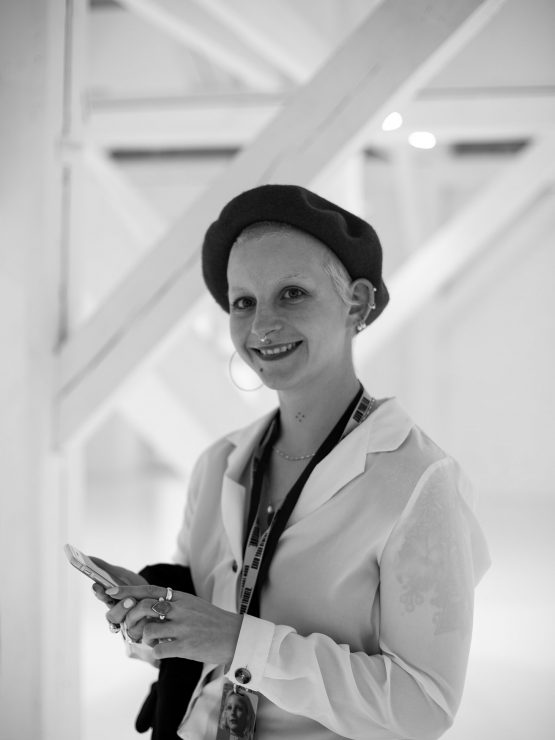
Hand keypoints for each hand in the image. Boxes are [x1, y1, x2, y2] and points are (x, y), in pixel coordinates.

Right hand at [89, 557, 147, 637]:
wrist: (161, 601)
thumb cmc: (137, 587)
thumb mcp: (124, 576)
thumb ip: (106, 569)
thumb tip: (87, 558)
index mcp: (112, 601)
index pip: (102, 598)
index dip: (99, 594)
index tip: (97, 585)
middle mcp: (119, 615)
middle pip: (112, 616)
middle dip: (120, 607)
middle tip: (130, 599)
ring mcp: (129, 625)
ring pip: (126, 625)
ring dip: (134, 614)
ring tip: (140, 604)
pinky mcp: (141, 634)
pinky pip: (141, 632)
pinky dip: (146, 622)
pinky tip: (152, 615)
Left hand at [105, 584, 242, 664]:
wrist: (235, 636)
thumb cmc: (211, 621)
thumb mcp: (193, 605)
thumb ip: (172, 603)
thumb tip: (147, 605)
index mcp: (181, 597)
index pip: (149, 590)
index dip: (128, 591)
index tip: (111, 593)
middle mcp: (181, 609)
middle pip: (144, 607)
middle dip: (131, 617)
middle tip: (129, 627)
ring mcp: (183, 627)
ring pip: (148, 629)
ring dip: (144, 637)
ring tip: (153, 640)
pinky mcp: (186, 645)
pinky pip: (158, 649)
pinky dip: (156, 651)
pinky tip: (163, 650)